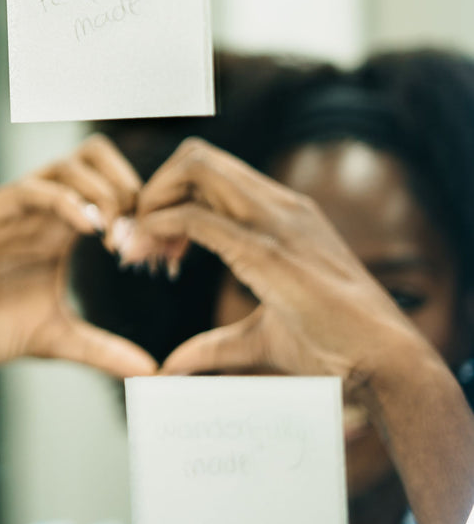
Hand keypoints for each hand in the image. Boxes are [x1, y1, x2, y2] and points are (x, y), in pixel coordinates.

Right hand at [0, 134, 156, 375]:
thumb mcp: (58, 338)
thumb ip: (103, 350)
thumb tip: (149, 371)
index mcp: (63, 228)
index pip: (114, 185)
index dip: (142, 211)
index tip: (155, 255)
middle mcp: (45, 209)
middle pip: (97, 156)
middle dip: (128, 188)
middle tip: (133, 238)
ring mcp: (19, 208)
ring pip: (71, 163)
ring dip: (103, 191)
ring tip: (112, 235)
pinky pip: (35, 188)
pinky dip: (69, 201)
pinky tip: (90, 231)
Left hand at [126, 138, 432, 382]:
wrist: (386, 365)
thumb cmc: (336, 350)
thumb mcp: (260, 339)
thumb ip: (214, 346)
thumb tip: (173, 366)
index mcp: (282, 214)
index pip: (211, 173)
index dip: (169, 201)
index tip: (156, 250)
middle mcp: (280, 205)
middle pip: (196, 157)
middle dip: (153, 190)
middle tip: (138, 242)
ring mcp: (276, 221)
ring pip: (195, 168)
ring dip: (152, 202)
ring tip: (139, 250)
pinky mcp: (267, 251)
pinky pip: (195, 217)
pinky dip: (158, 228)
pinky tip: (151, 257)